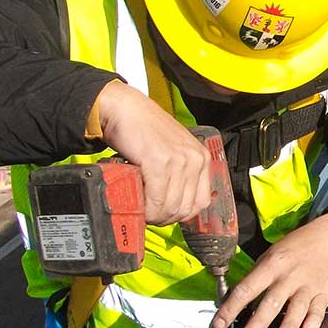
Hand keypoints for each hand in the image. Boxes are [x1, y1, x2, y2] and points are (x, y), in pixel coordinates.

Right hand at [96, 80, 211, 224]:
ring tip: (142, 209)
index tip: (165, 215)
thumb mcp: (174, 151)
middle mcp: (195, 159)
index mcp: (201, 157)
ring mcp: (179, 161)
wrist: (126, 109)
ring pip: (170, 207)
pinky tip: (138, 203)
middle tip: (149, 215)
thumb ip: (180, 174)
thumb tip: (174, 205)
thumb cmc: (145, 130)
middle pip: (185, 208)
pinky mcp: (159, 162)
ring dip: (154, 215)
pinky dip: (146, 208)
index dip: (181, 215)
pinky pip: (156, 199)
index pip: (201, 202)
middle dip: (165, 218)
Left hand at [211, 210, 327, 327]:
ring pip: (297, 307)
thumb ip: (256, 278)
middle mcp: (289, 276)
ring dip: (288, 325)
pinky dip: (314, 320)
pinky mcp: (324, 292)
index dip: (230, 308)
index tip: (219, 324)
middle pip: (272, 301)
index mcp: (271, 265)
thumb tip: (234, 302)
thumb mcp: (271, 255)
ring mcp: (308, 285)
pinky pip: (319, 308)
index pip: (246, 288)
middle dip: (258, 323)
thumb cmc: (295, 249)